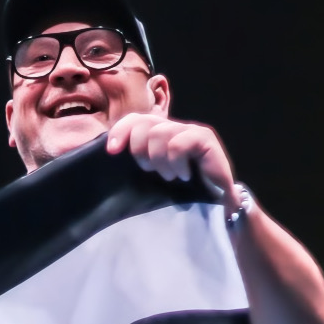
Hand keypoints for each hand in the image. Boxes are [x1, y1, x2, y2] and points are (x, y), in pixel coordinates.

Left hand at [106, 114, 239, 209]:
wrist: (215, 204)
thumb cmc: (180, 190)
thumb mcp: (150, 174)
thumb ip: (135, 159)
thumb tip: (109, 150)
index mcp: (157, 133)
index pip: (134, 119)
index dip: (120, 131)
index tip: (112, 151)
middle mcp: (172, 127)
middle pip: (142, 123)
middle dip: (139, 150)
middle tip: (150, 171)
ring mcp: (189, 130)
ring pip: (159, 133)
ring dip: (160, 160)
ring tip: (170, 176)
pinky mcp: (204, 137)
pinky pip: (178, 144)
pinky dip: (176, 162)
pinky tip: (184, 174)